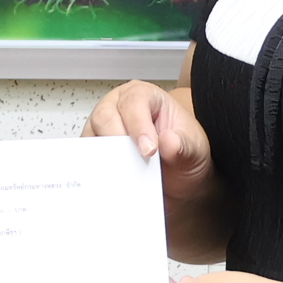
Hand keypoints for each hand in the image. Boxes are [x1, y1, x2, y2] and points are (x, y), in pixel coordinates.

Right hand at [86, 76, 222, 260]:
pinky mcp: (95, 153)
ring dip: (105, 160)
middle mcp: (117, 108)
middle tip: (131, 165)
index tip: (149, 150)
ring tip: (122, 178)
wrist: (179, 178)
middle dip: (118, 142)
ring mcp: (102, 130)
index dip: (139, 125)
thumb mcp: (194, 149)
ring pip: (92, 139)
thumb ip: (184, 146)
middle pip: (105, 117)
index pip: (134, 102)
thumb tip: (168, 142)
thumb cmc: (184, 152)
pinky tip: (110, 185)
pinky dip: (97, 173)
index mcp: (143, 97)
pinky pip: (88, 160)